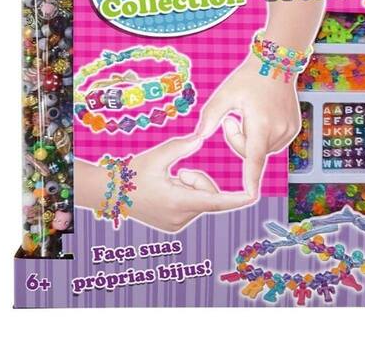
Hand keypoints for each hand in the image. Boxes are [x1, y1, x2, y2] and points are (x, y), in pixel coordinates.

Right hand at [128, 135, 253, 231]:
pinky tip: (167, 191)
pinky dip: (186, 196)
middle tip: (179, 173)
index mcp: (178, 202)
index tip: (253, 195)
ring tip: (170, 182)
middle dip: (199, 180)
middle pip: (208, 196)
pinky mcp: (173, 226)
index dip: (237, 198)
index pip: (216, 202)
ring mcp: (176, 225)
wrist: (111, 194)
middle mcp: (180, 218)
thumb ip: (181, 146)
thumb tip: (201, 138)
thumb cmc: (132, 174)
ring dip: (191, 187)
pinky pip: (192, 207)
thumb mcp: (157, 156)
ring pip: (200, 201)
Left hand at [196, 53, 301, 196]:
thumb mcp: (225, 94)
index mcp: (261, 123)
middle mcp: (278, 129)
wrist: (276, 64)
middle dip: (238, 141)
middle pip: (251, 153)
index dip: (251, 179)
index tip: (250, 196)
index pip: (254, 158)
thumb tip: (197, 137)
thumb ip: (210, 117)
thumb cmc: (248, 78)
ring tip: (249, 115)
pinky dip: (262, 136)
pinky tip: (260, 117)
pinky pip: (272, 144)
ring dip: (251, 139)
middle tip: (233, 118)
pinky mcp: (294, 129)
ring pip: (262, 150)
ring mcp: (289, 130)